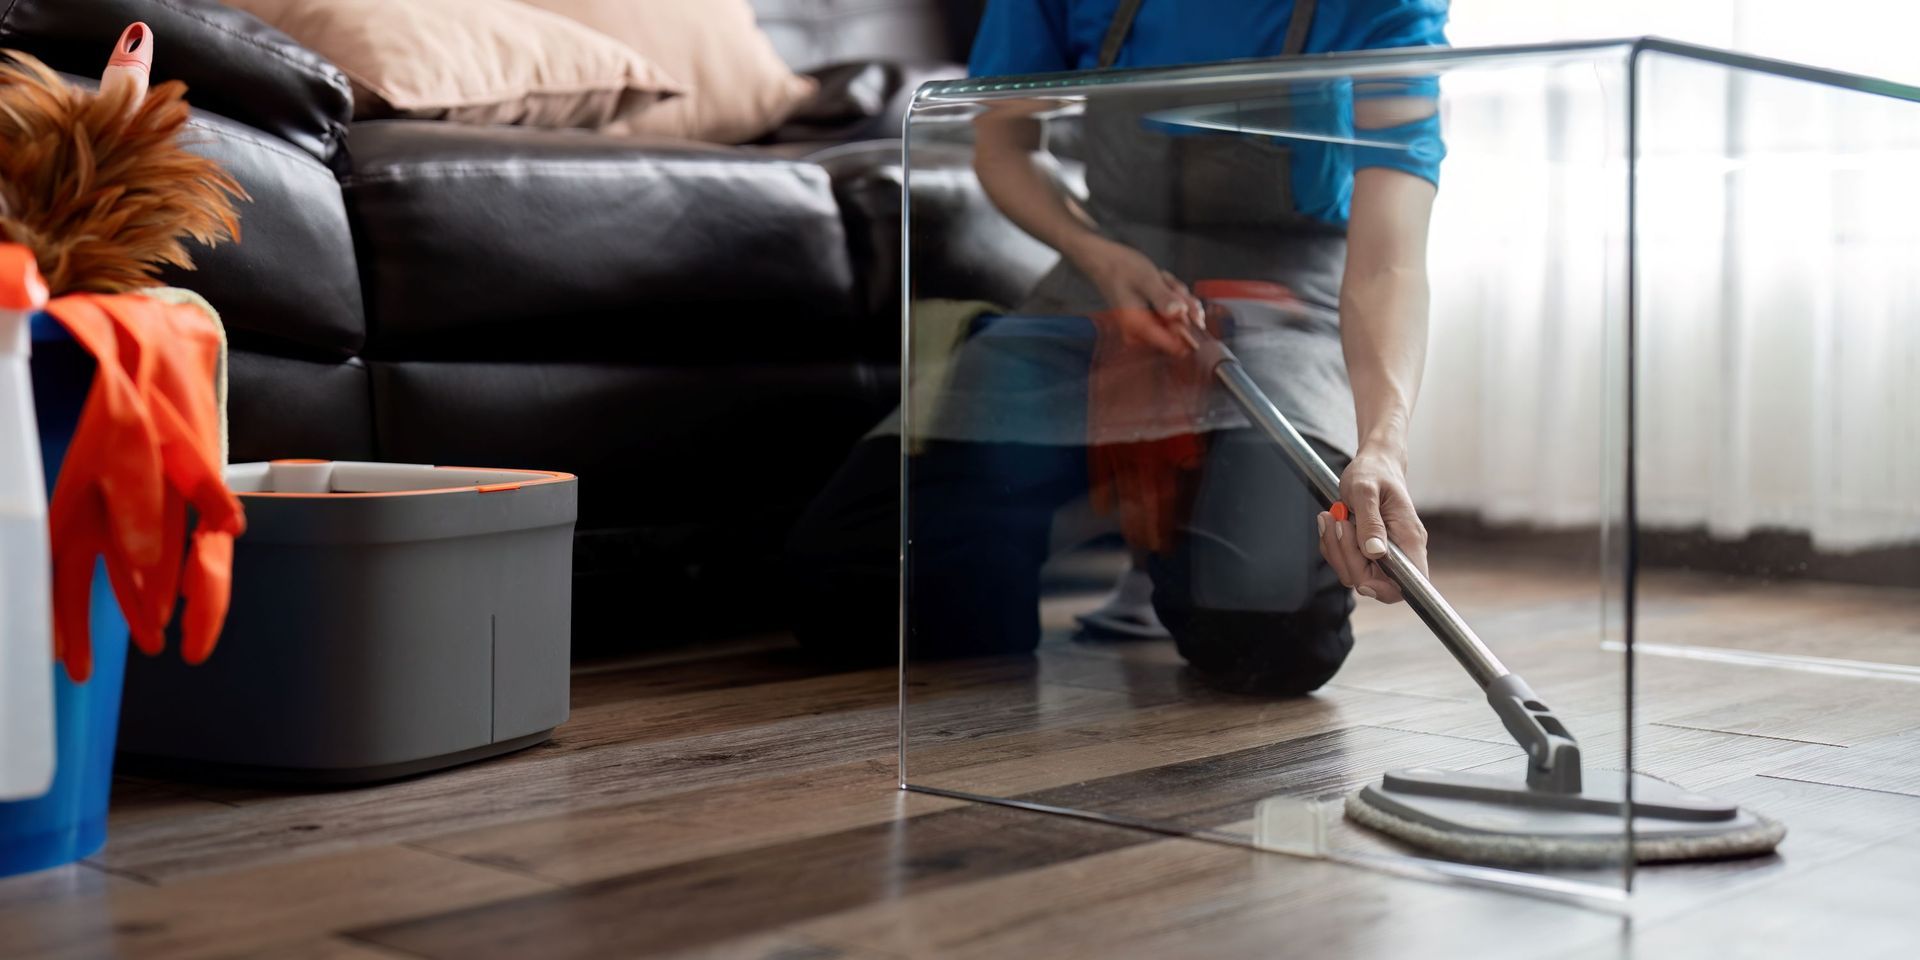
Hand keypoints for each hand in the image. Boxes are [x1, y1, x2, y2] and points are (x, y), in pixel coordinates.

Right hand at [1072, 237, 1201, 355]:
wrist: (1104, 260)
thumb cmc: (1121, 268)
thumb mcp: (1146, 280)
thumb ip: (1162, 297)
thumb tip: (1178, 312)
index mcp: (1138, 326)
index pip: (1172, 344)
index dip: (1188, 330)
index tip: (1193, 314)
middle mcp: (1141, 331)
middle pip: (1178, 328)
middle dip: (1181, 303)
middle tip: (1169, 284)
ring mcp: (1146, 324)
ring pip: (1177, 315)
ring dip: (1176, 294)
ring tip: (1161, 278)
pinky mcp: (1149, 316)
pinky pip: (1171, 310)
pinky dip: (1171, 293)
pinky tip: (1161, 280)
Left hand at [1317, 443, 1428, 602]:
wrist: (1373, 464)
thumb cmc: (1374, 472)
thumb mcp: (1366, 491)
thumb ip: (1371, 522)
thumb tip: (1375, 553)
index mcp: (1410, 540)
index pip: (1409, 585)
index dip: (1385, 590)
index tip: (1362, 578)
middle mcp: (1400, 551)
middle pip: (1373, 582)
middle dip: (1347, 558)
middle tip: (1340, 523)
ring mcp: (1382, 552)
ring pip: (1353, 573)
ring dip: (1335, 548)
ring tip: (1333, 517)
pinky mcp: (1366, 550)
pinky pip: (1344, 561)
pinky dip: (1332, 544)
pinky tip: (1332, 520)